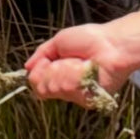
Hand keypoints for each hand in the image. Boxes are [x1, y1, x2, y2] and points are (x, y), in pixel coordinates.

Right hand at [24, 9, 139, 104]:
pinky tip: (86, 69)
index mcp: (59, 72)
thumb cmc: (90, 39)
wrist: (112, 45)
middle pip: (41, 88)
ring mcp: (76, 93)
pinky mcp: (86, 99)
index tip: (45, 61)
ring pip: (54, 89)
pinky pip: (68, 91)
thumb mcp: (59, 42)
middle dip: (49, 71)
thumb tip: (27, 67)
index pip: (37, 82)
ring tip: (79, 63)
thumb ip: (41, 54)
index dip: (37, 72)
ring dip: (63, 72)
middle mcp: (66, 85)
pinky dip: (74, 76)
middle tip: (65, 60)